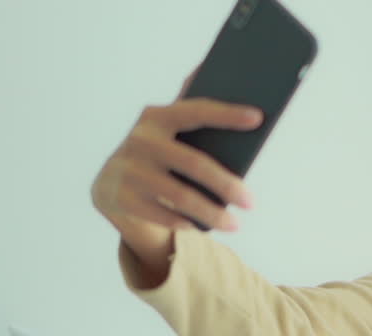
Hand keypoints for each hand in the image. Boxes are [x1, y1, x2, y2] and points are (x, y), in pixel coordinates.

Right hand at [89, 66, 262, 256]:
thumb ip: (194, 109)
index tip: (258, 118)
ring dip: (212, 213)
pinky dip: (187, 223)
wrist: (113, 185)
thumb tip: (213, 70)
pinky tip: (205, 228)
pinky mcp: (120, 197)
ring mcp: (128, 170)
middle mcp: (140, 140)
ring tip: (236, 225)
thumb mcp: (171, 131)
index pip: (196, 111)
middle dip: (227, 185)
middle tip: (252, 202)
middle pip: (194, 163)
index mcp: (157, 116)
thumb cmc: (159, 154)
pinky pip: (163, 215)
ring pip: (180, 196)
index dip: (227, 114)